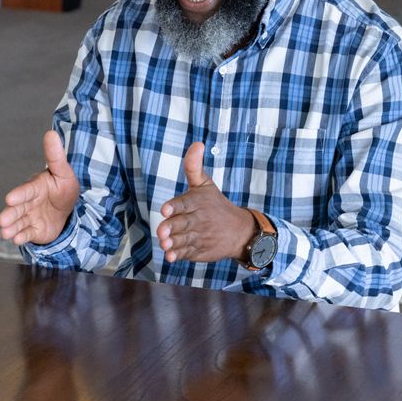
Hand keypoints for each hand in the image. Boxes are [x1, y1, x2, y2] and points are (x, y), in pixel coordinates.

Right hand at [0, 130, 80, 245]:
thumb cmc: (63, 188)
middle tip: (2, 221)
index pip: (26, 191)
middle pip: (18, 209)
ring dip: (12, 228)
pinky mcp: (34, 230)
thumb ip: (55, 156)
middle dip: (10, 215)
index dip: (19, 195)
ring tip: (6, 233)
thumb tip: (51, 133)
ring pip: (19, 223)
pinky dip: (22, 237)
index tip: (10, 198)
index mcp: (35, 187)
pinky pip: (27, 234)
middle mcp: (29, 203)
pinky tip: (17, 240)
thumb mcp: (63, 172)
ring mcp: (30, 217)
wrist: (68, 209)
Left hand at [157, 142, 255, 262]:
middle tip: (162, 232)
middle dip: (172, 227)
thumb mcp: (205, 184)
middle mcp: (198, 220)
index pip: (185, 203)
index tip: (165, 209)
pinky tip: (172, 257)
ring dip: (173, 243)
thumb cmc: (216, 204)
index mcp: (197, 202)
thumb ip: (194, 166)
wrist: (239, 231)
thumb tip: (197, 143)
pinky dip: (179, 255)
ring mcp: (199, 236)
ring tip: (165, 244)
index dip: (175, 206)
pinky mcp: (198, 250)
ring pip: (183, 239)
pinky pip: (187, 253)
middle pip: (182, 223)